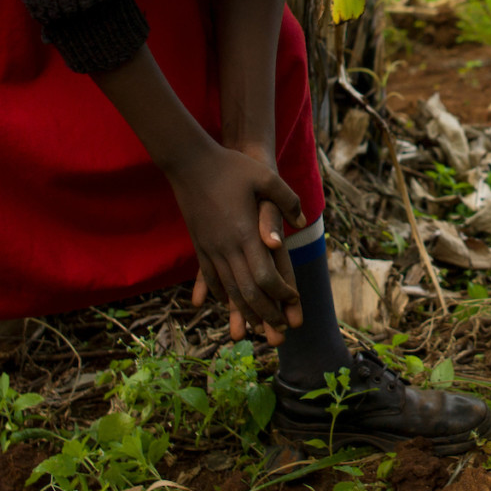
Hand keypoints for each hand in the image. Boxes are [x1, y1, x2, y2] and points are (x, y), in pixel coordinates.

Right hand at [170, 142, 307, 343]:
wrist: (190, 162)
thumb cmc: (230, 166)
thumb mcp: (265, 176)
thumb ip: (286, 199)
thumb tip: (301, 222)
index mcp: (245, 234)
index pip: (265, 276)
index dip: (281, 294)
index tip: (294, 300)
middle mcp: (227, 247)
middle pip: (247, 291)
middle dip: (265, 313)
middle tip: (279, 328)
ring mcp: (210, 247)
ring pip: (228, 289)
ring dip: (243, 310)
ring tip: (256, 325)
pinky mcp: (200, 244)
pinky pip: (210, 277)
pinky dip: (221, 293)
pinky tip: (227, 301)